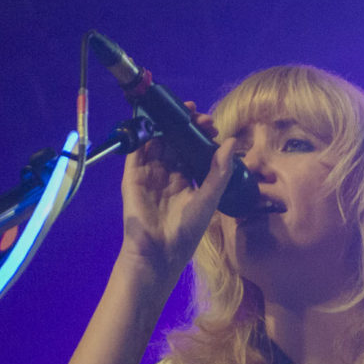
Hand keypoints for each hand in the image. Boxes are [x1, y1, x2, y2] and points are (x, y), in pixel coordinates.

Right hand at [119, 102, 236, 286]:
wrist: (160, 251)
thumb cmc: (187, 230)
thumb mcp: (209, 198)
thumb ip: (220, 171)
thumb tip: (231, 142)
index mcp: (186, 178)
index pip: (192, 148)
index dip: (199, 133)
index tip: (210, 123)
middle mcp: (167, 172)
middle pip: (174, 140)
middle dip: (185, 124)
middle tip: (198, 115)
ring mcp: (149, 172)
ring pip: (156, 140)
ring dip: (166, 123)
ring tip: (180, 112)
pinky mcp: (132, 175)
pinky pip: (137, 149)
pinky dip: (143, 132)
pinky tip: (154, 119)